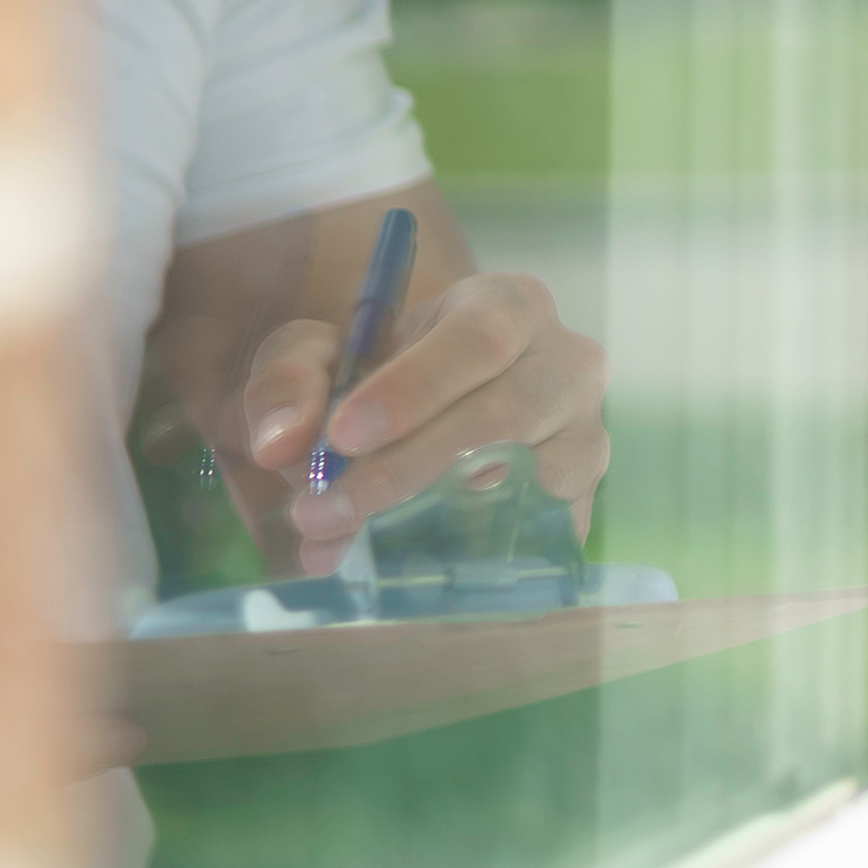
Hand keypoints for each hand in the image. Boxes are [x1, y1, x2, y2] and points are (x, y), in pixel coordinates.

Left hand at [235, 272, 610, 574]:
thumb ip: (288, 381)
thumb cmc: (385, 370)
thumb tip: (281, 444)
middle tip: (324, 509)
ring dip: (439, 515)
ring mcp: (585, 434)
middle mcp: (565, 364)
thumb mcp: (321, 355)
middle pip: (509, 414)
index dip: (414, 388)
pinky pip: (547, 534)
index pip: (479, 338)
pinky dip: (483, 554)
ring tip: (355, 538)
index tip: (344, 435)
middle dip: (411, 466)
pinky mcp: (582, 499)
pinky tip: (416, 561)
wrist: (436, 406)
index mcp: (508, 306)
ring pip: (534, 478)